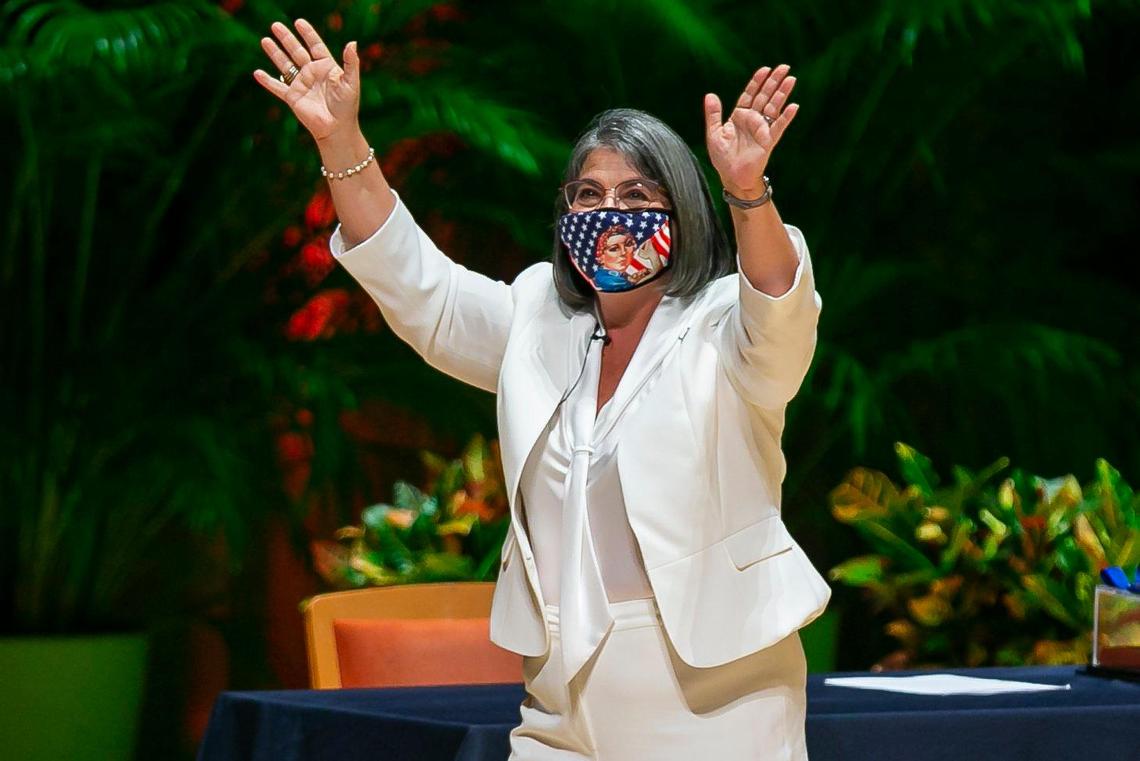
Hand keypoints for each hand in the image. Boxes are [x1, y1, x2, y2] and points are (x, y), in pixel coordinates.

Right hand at [253, 18, 360, 142]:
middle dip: (287, 39)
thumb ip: (351, 62)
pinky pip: (277, 88)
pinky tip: (257, 73)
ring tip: (265, 40)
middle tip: (275, 25)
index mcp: (326, 67)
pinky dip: (267, 81)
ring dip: (275, 53)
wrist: (337, 128)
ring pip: (285, 65)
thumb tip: (352, 42)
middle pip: (296, 51)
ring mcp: (301, 85)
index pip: (315, 46)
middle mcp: (312, 74)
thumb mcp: (351, 82)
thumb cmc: (347, 107)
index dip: (308, 34)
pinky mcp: (292, 97)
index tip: (299, 22)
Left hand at [704, 64, 797, 197]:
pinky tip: (793, 106)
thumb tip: (710, 95)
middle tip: (784, 67)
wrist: (731, 176)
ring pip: (773, 107)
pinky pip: (778, 127)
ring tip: (791, 79)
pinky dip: (786, 117)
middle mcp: (753, 120)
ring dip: (782, 93)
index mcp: (739, 116)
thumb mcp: (714, 133)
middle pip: (765, 96)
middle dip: (774, 82)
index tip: (764, 69)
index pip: (750, 94)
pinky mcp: (768, 140)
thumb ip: (713, 114)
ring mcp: (762, 129)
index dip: (757, 82)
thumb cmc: (722, 157)